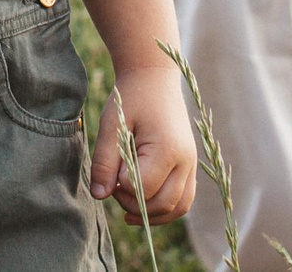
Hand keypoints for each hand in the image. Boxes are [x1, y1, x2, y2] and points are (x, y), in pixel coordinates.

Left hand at [89, 63, 197, 223]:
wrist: (154, 78)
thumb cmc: (132, 98)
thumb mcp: (112, 125)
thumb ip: (105, 162)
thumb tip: (100, 195)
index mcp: (168, 148)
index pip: (143, 188)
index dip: (121, 187)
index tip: (110, 172)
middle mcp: (186, 160)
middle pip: (163, 204)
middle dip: (134, 205)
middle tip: (114, 188)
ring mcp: (192, 165)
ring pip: (178, 208)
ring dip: (151, 213)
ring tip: (126, 204)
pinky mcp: (189, 167)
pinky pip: (183, 200)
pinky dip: (164, 208)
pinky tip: (141, 205)